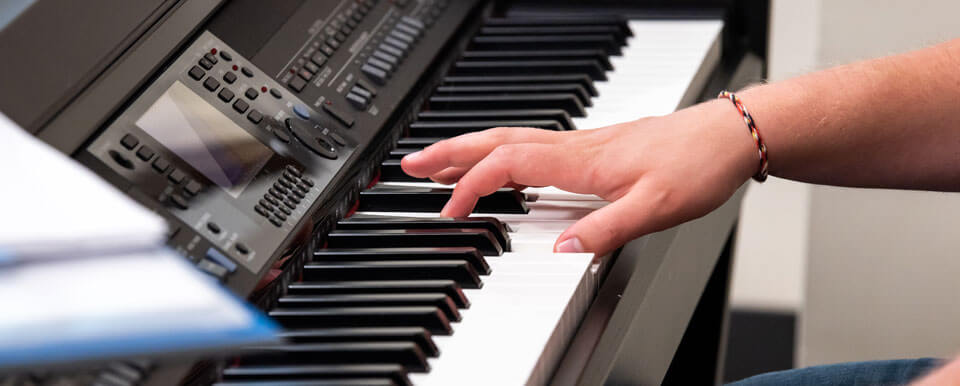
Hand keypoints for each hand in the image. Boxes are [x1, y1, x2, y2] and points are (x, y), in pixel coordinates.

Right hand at [401, 100, 758, 254]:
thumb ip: (605, 229)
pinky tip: (500, 166)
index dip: (472, 185)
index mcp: (581, 160)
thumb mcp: (655, 209)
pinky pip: (531, 144)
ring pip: (511, 139)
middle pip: (497, 141)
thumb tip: (559, 249)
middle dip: (450, 152)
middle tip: (412, 164)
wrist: (728, 136)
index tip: (449, 209)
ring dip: (470, 149)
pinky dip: (500, 152)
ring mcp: (583, 143)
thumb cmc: (695, 165)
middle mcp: (576, 146)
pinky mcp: (594, 146)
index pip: (508, 165)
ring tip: (439, 162)